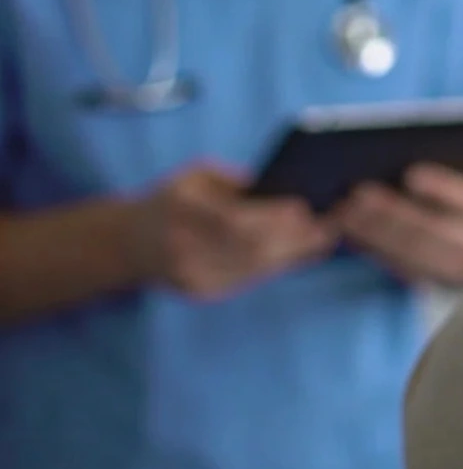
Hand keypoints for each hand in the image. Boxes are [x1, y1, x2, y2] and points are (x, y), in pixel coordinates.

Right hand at [132, 161, 340, 299]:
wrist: (130, 241)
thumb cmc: (175, 197)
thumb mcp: (199, 176)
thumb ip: (239, 182)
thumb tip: (292, 188)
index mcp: (180, 209)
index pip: (234, 220)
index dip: (273, 217)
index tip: (304, 207)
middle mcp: (181, 246)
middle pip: (250, 248)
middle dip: (292, 237)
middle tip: (326, 224)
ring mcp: (189, 275)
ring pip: (254, 268)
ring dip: (293, 253)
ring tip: (322, 236)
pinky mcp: (201, 292)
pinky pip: (248, 279)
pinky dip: (277, 265)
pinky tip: (298, 251)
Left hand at [335, 158, 462, 287]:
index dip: (441, 187)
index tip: (411, 173)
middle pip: (431, 228)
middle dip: (391, 211)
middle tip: (357, 193)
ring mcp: (456, 268)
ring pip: (411, 251)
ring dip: (374, 232)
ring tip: (344, 213)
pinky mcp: (437, 283)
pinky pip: (401, 268)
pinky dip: (375, 251)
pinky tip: (352, 235)